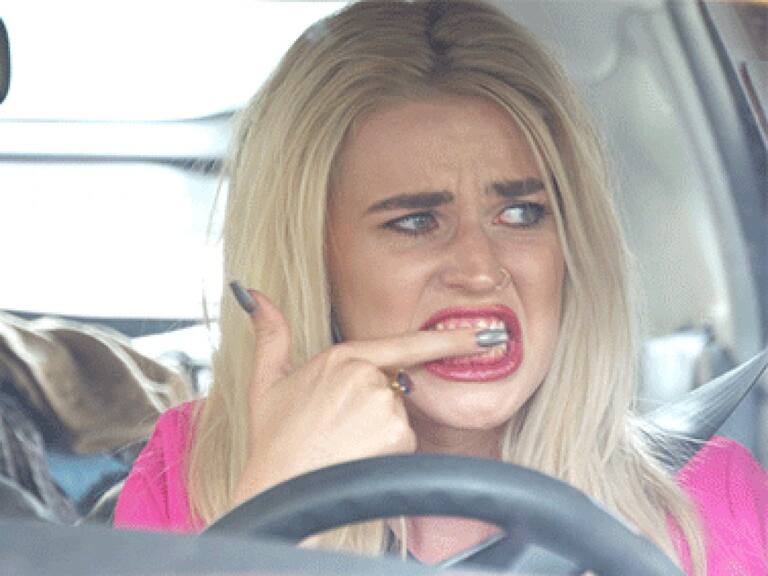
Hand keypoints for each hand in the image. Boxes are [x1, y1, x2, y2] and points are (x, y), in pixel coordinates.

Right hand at [231, 289, 480, 506]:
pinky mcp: (395, 433)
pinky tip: (356, 455)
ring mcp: (383, 403)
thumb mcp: (265, 380)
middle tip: (338, 428)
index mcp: (342, 356)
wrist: (280, 485)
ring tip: (343, 443)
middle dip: (376, 406)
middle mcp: (367, 374)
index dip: (449, 339)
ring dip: (380, 430)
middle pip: (396, 386)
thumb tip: (253, 295)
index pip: (406, 344)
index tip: (488, 335)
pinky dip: (386, 450)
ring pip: (399, 415)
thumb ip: (270, 334)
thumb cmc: (275, 437)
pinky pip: (403, 440)